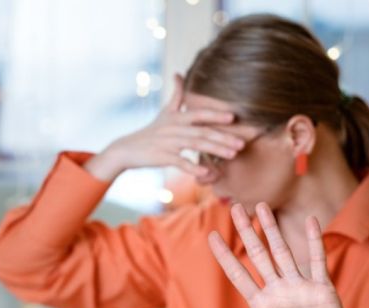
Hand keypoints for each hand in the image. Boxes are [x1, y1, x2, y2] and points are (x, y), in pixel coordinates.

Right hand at [84, 73, 244, 180]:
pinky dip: (193, 167)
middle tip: (242, 144)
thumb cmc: (150, 131)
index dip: (216, 115)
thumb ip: (176, 94)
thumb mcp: (164, 112)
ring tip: (232, 155)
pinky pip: (180, 162)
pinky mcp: (162, 157)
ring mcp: (168, 142)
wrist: (127, 149)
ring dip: (215, 150)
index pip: (199, 114)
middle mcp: (174, 128)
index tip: (233, 118)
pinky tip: (206, 173)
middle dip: (223, 137)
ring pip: (195, 145)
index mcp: (177, 117)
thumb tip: (178, 73)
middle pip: (202, 131)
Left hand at [203, 202, 361, 307]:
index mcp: (261, 306)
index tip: (211, 236)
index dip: (225, 256)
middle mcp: (278, 291)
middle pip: (258, 254)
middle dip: (246, 231)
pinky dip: (314, 240)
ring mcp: (300, 288)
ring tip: (261, 206)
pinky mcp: (322, 289)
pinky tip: (310, 220)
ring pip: (283, 251)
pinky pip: (317, 260)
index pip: (238, 275)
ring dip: (272, 229)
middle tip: (234, 207)